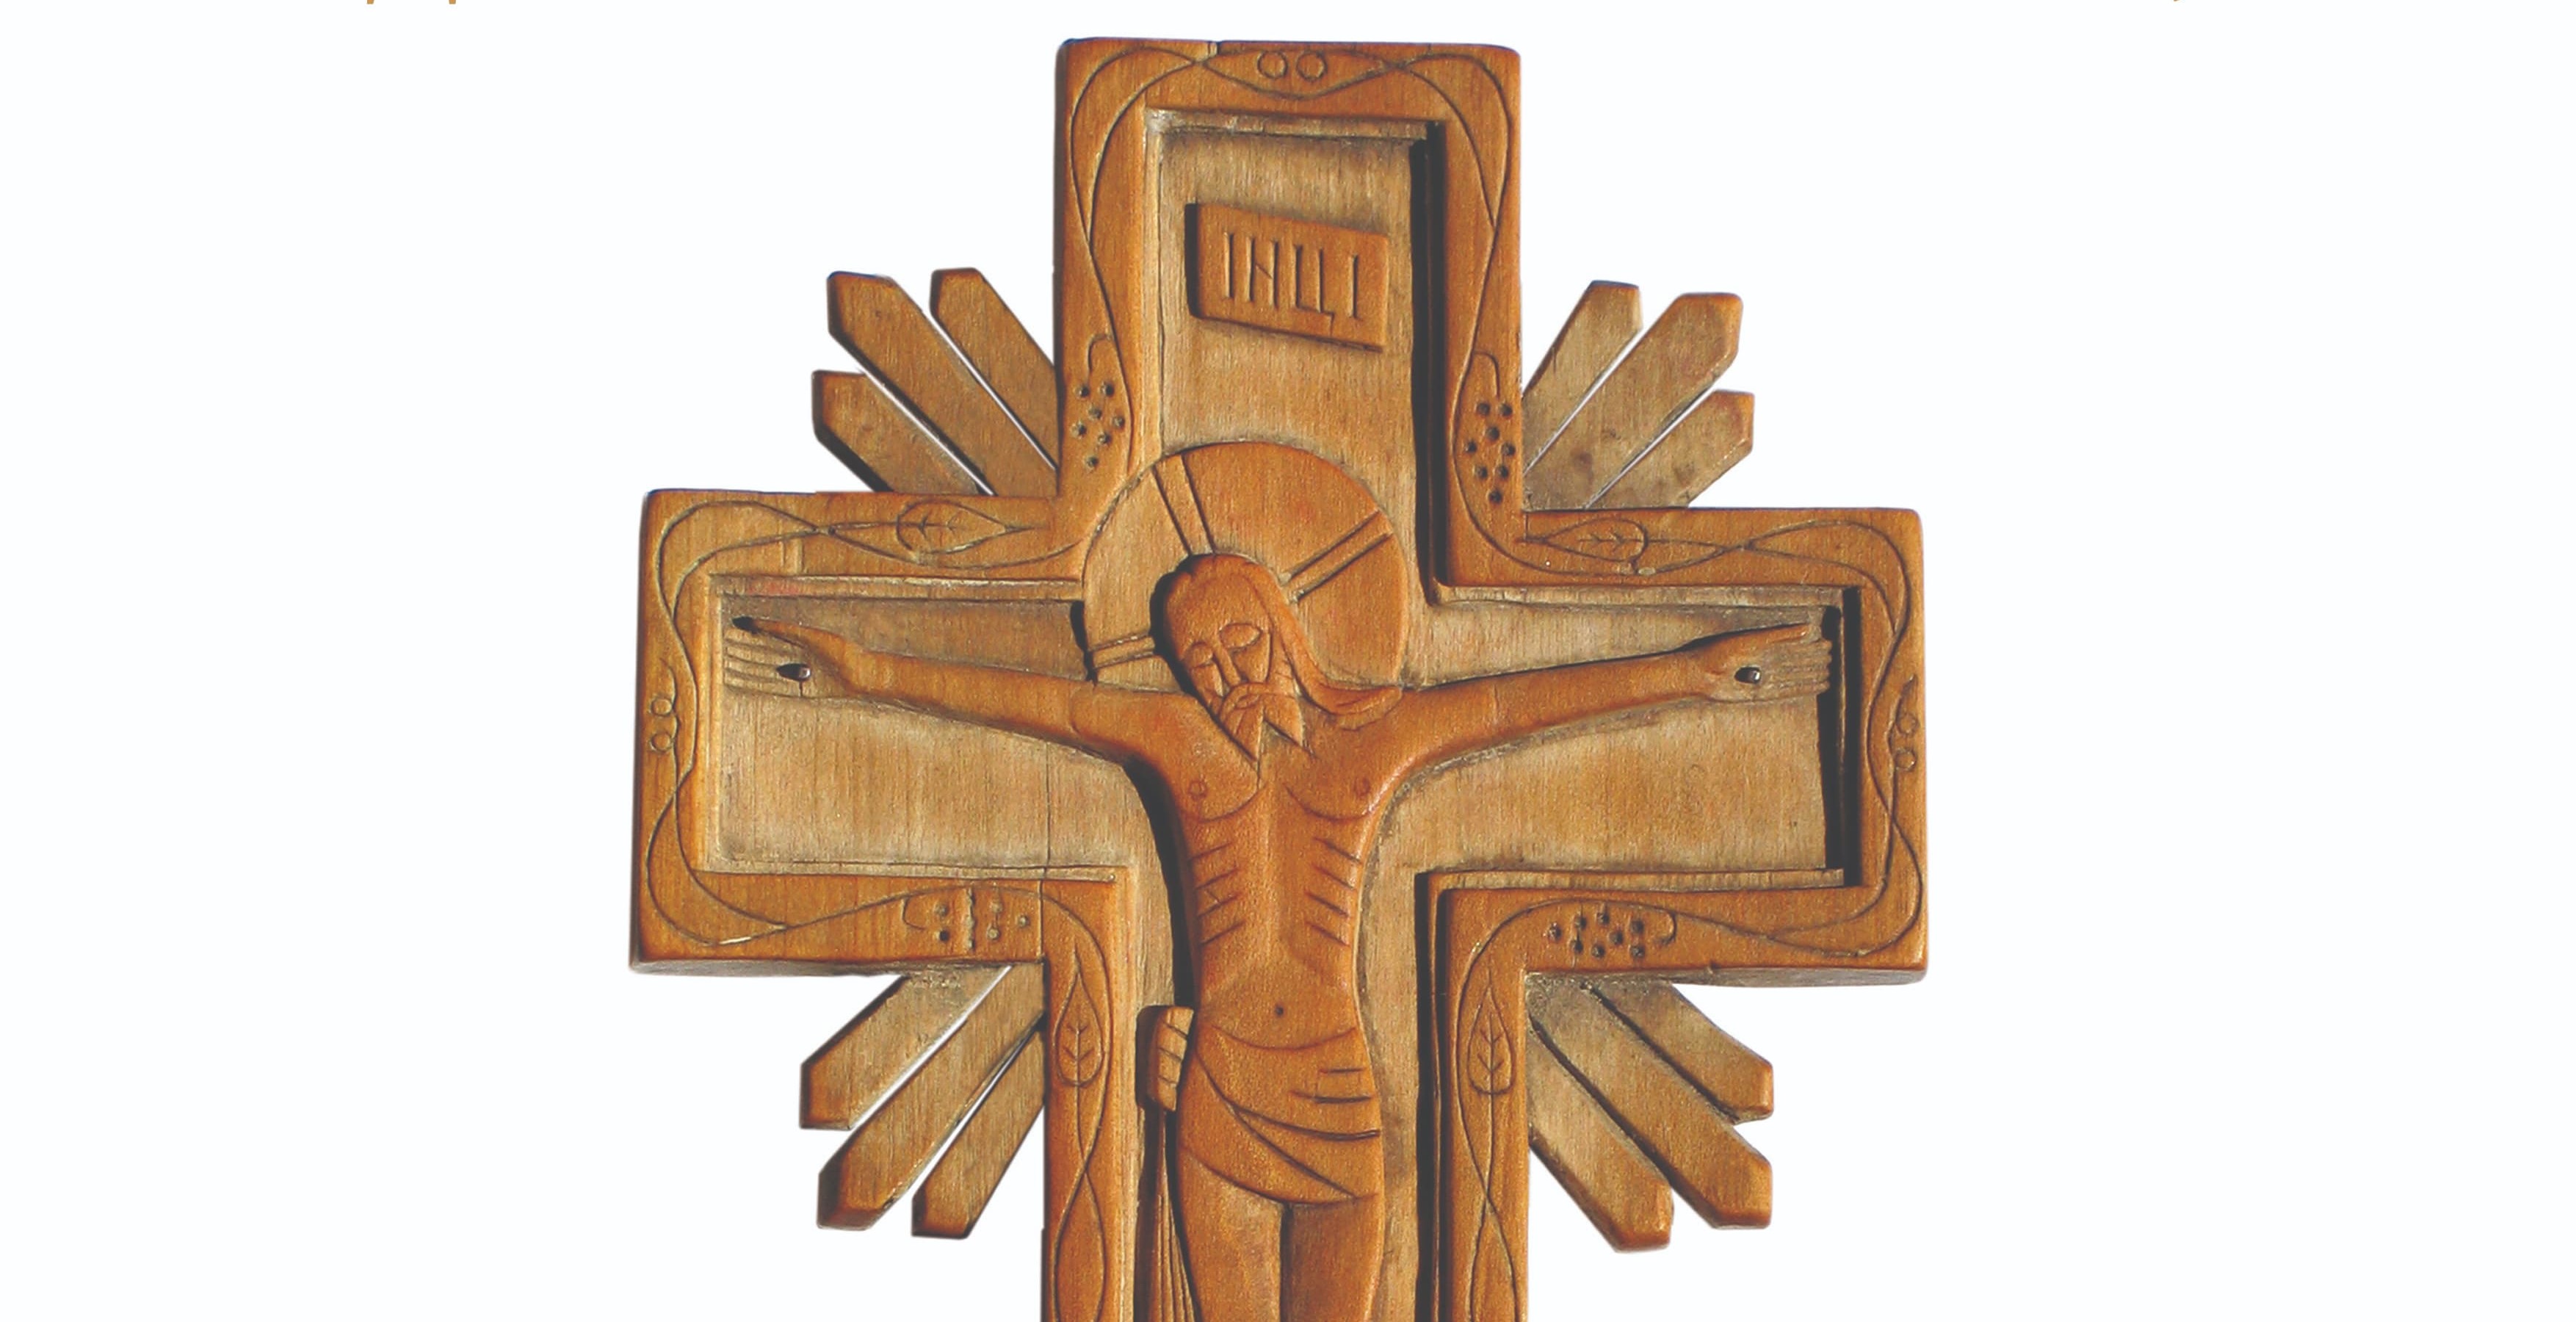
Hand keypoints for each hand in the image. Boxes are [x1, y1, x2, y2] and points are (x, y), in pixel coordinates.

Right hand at [723, 615, 860, 697]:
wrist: (859, 674)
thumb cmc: (837, 650)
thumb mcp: (807, 636)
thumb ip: (781, 630)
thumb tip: (756, 623)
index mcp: (799, 640)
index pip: (768, 636)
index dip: (750, 633)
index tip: (733, 628)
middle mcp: (797, 657)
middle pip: (764, 653)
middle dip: (743, 650)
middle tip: (721, 646)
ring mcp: (797, 675)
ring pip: (766, 671)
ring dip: (745, 668)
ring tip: (725, 663)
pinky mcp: (799, 691)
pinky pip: (773, 687)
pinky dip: (756, 683)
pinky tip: (740, 679)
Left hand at [1693, 623, 1831, 702]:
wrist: (1701, 675)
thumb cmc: (1720, 653)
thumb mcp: (1753, 640)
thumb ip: (1780, 635)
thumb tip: (1807, 627)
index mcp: (1760, 645)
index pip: (1789, 643)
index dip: (1806, 642)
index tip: (1825, 641)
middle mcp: (1762, 662)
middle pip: (1793, 659)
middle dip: (1812, 657)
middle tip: (1832, 654)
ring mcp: (1762, 678)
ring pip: (1792, 676)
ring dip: (1810, 673)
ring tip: (1829, 671)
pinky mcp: (1760, 694)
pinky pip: (1786, 691)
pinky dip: (1802, 688)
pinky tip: (1816, 685)